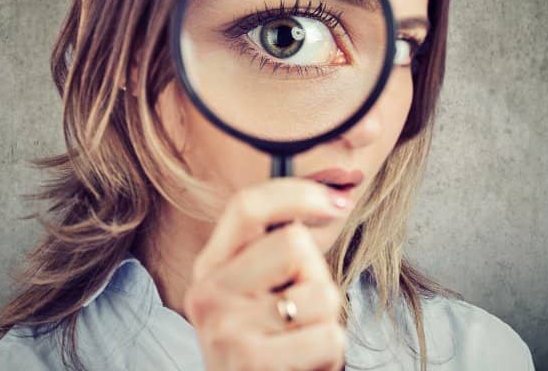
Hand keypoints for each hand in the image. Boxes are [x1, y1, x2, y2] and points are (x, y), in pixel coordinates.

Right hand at [184, 177, 353, 370]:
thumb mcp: (260, 292)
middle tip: (301, 308)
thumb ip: (280, 248)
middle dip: (317, 275)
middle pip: (293, 242)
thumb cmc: (269, 345)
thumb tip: (338, 194)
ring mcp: (226, 330)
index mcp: (210, 268)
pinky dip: (329, 354)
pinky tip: (302, 365)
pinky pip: (329, 338)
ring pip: (321, 293)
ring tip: (300, 341)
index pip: (246, 206)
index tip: (338, 202)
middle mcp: (208, 294)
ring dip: (327, 320)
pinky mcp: (252, 363)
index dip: (297, 193)